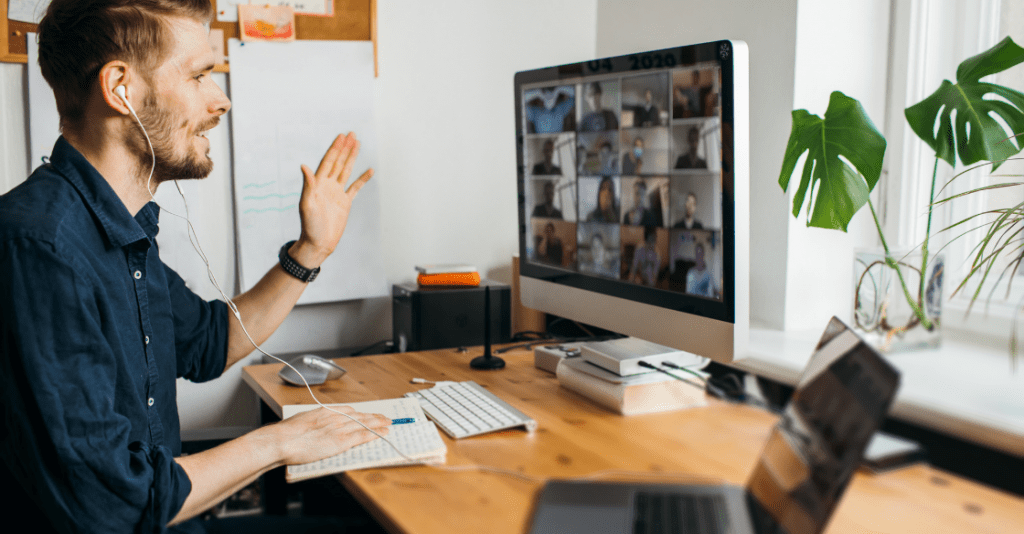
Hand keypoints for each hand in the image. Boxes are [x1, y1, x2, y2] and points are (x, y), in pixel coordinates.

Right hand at [272, 405, 389, 465]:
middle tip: (385, 417)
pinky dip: (375, 434)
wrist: (283, 440)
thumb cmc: (287, 432)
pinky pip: (362, 436)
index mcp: (325, 411)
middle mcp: (335, 417)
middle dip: (374, 417)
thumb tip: (314, 425)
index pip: (349, 411)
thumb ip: (313, 422)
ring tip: (389, 423)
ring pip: (365, 424)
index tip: (367, 414)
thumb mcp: (302, 420)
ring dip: (379, 424)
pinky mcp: (341, 441)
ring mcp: (339, 429)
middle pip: (360, 416)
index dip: (361, 413)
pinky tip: (383, 433)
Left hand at [292, 132, 373, 267]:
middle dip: (344, 148)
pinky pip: (355, 187)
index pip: (328, 161)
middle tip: (351, 134)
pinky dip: (362, 179)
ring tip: (357, 144)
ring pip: (346, 170)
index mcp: (318, 184)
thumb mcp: (306, 204)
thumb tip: (304, 166)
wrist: (319, 242)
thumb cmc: (309, 226)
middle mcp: (328, 185)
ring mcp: (337, 193)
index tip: (341, 136)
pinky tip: (369, 170)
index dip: (334, 148)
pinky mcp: (345, 202)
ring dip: (351, 157)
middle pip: (338, 162)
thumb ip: (308, 185)